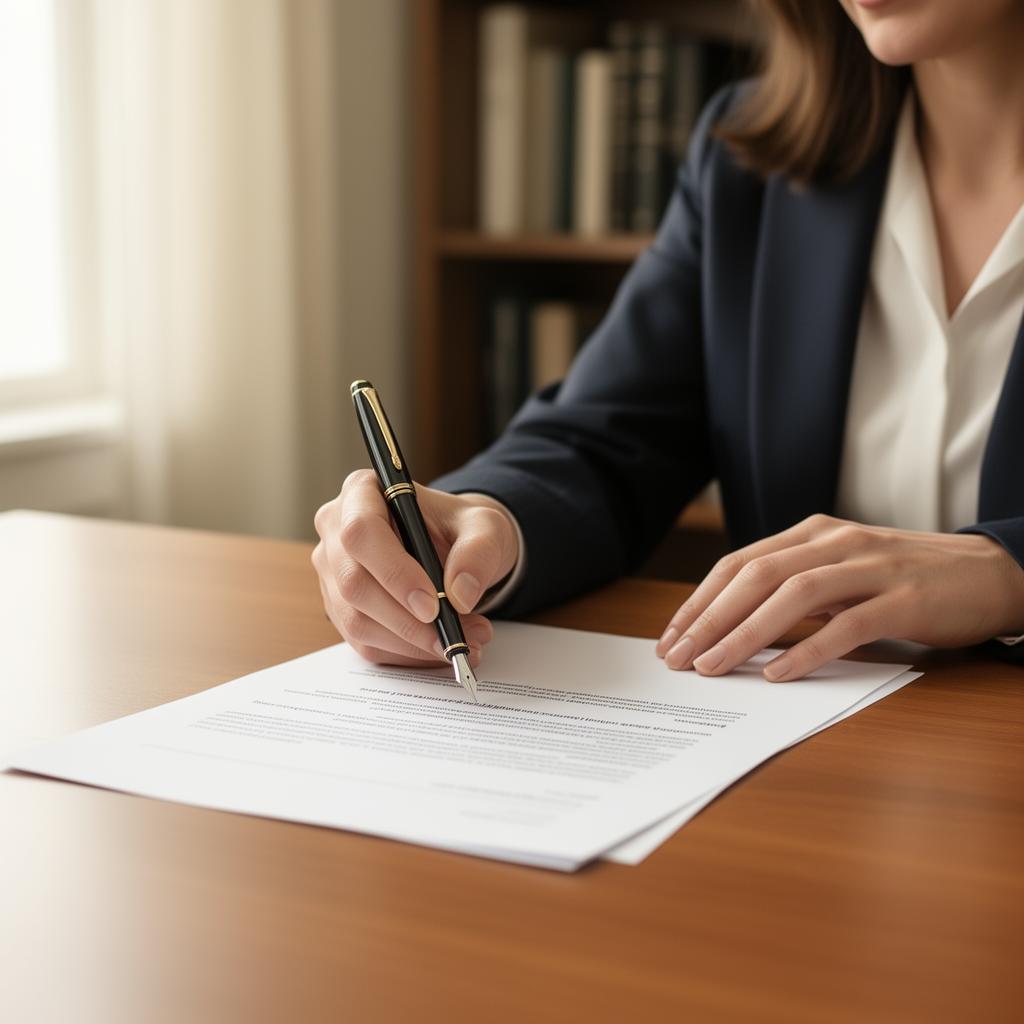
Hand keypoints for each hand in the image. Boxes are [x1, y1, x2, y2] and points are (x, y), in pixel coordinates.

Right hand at [313, 472, 519, 667]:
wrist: (457, 547)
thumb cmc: (462, 528)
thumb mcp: (485, 527)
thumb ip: (479, 552)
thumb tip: (460, 594)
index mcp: (362, 493)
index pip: (361, 532)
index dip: (394, 572)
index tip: (433, 604)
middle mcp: (336, 531)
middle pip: (353, 583)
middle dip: (407, 620)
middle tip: (456, 634)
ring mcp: (333, 573)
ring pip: (357, 621)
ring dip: (412, 642)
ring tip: (463, 641)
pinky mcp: (342, 609)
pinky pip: (366, 643)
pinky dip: (407, 654)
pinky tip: (441, 648)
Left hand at [655, 514, 1023, 680]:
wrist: (991, 572)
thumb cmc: (905, 579)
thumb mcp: (841, 572)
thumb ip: (794, 589)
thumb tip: (733, 627)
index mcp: (812, 533)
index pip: (739, 564)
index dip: (699, 601)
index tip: (671, 638)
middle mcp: (835, 542)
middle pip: (755, 576)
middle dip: (709, 619)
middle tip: (678, 659)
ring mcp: (871, 567)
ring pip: (793, 595)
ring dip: (745, 633)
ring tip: (714, 668)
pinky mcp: (905, 599)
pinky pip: (846, 625)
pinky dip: (807, 650)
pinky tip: (777, 674)